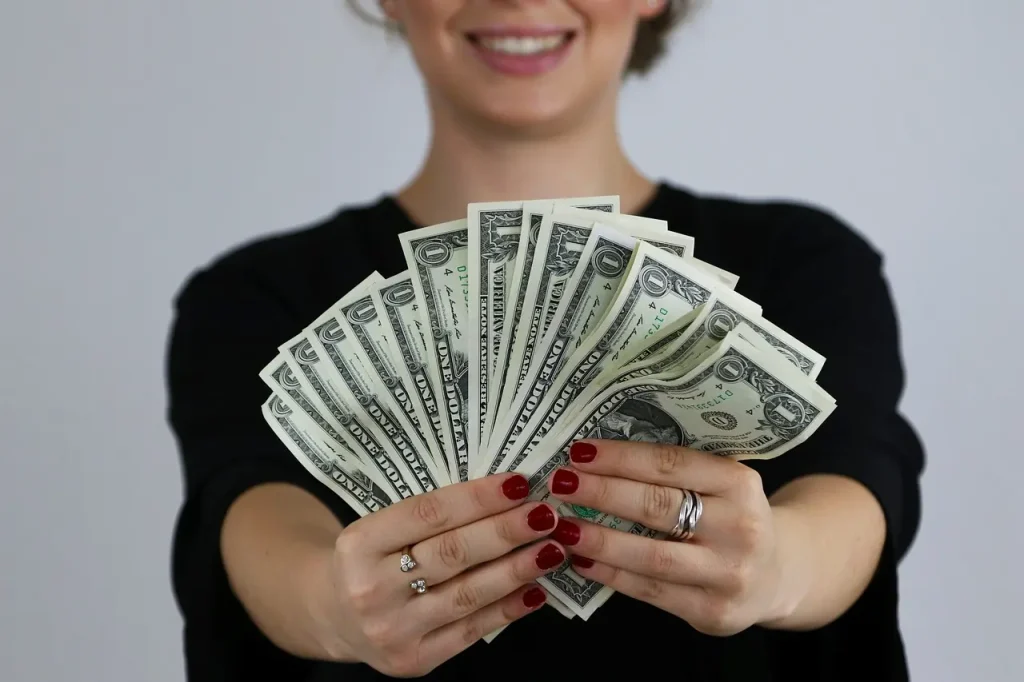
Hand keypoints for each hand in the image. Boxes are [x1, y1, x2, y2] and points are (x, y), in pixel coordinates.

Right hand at [323, 473, 565, 676]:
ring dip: (517, 569)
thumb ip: (430, 515)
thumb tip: (505, 494)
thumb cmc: (369, 559)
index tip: (519, 483)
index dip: (478, 497)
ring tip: (551, 548)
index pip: (428, 513)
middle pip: (452, 554)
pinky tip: (536, 590)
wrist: (331, 614)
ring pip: (467, 594)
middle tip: (546, 513)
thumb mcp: (379, 528)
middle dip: (506, 531)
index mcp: (360, 543)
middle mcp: (372, 588)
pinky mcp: (413, 660)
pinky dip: (507, 609)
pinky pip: (471, 631)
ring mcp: (392, 629)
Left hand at [547, 439, 783, 635]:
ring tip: (562, 524)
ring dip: (599, 538)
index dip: (621, 457)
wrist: (780, 573)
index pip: (670, 464)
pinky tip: (582, 558)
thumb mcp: (721, 483)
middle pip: (657, 507)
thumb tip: (597, 457)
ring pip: (650, 555)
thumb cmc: (732, 516)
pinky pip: (651, 591)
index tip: (579, 451)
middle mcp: (740, 527)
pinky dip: (611, 574)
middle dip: (602, 493)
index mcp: (739, 483)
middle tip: (560, 482)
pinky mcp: (713, 611)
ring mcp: (728, 574)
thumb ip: (676, 470)